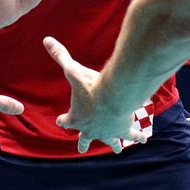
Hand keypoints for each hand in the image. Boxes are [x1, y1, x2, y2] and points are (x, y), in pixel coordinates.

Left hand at [44, 37, 147, 153]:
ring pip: (111, 141)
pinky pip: (132, 134)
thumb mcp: (73, 70)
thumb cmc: (91, 86)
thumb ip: (60, 56)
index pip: (66, 121)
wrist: (113, 97)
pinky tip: (143, 140)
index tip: (60, 121)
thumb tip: (46, 40)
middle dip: (83, 143)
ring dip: (114, 144)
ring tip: (118, 150)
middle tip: (81, 149)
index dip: (63, 120)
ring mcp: (108, 131)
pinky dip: (138, 136)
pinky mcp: (124, 129)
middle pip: (85, 139)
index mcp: (77, 118)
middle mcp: (91, 129)